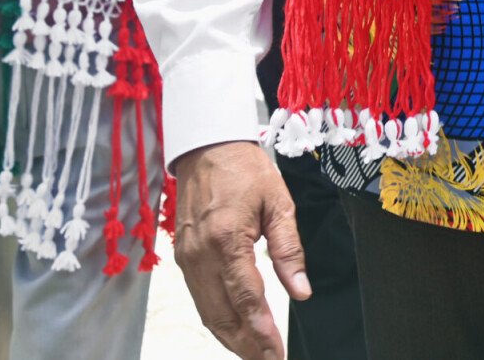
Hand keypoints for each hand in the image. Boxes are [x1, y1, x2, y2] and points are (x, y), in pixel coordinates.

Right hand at [170, 141, 310, 359]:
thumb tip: (301, 290)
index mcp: (227, 239)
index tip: (276, 351)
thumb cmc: (245, 169)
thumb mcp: (278, 203)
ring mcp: (187, 257)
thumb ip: (289, 250)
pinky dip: (216, 319)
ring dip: (230, 338)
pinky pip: (198, 298)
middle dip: (246, 344)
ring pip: (207, 312)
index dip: (262, 330)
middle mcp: (201, 254)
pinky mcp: (182, 256)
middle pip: (222, 314)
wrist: (207, 146)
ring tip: (254, 354)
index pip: (246, 298)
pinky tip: (233, 329)